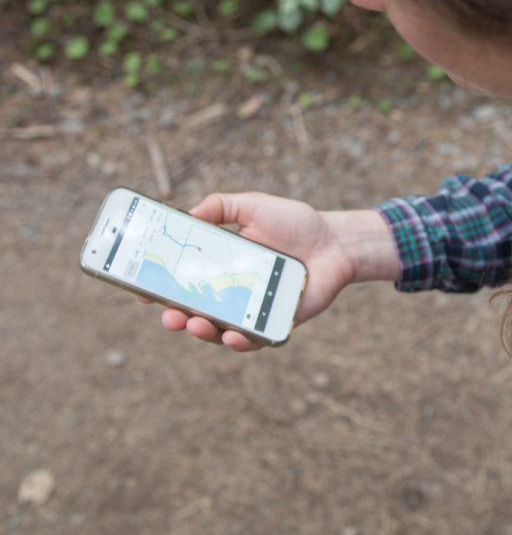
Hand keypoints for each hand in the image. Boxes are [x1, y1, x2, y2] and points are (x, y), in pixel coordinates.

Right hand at [160, 192, 398, 350]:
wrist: (337, 241)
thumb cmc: (296, 223)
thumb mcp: (254, 205)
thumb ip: (221, 206)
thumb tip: (187, 214)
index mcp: (221, 265)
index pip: (182, 280)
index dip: (159, 288)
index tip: (141, 290)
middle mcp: (232, 291)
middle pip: (194, 311)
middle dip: (175, 317)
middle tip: (169, 315)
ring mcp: (253, 310)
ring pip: (218, 330)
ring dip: (202, 331)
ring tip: (195, 324)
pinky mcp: (276, 323)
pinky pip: (253, 340)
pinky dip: (240, 341)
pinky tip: (232, 335)